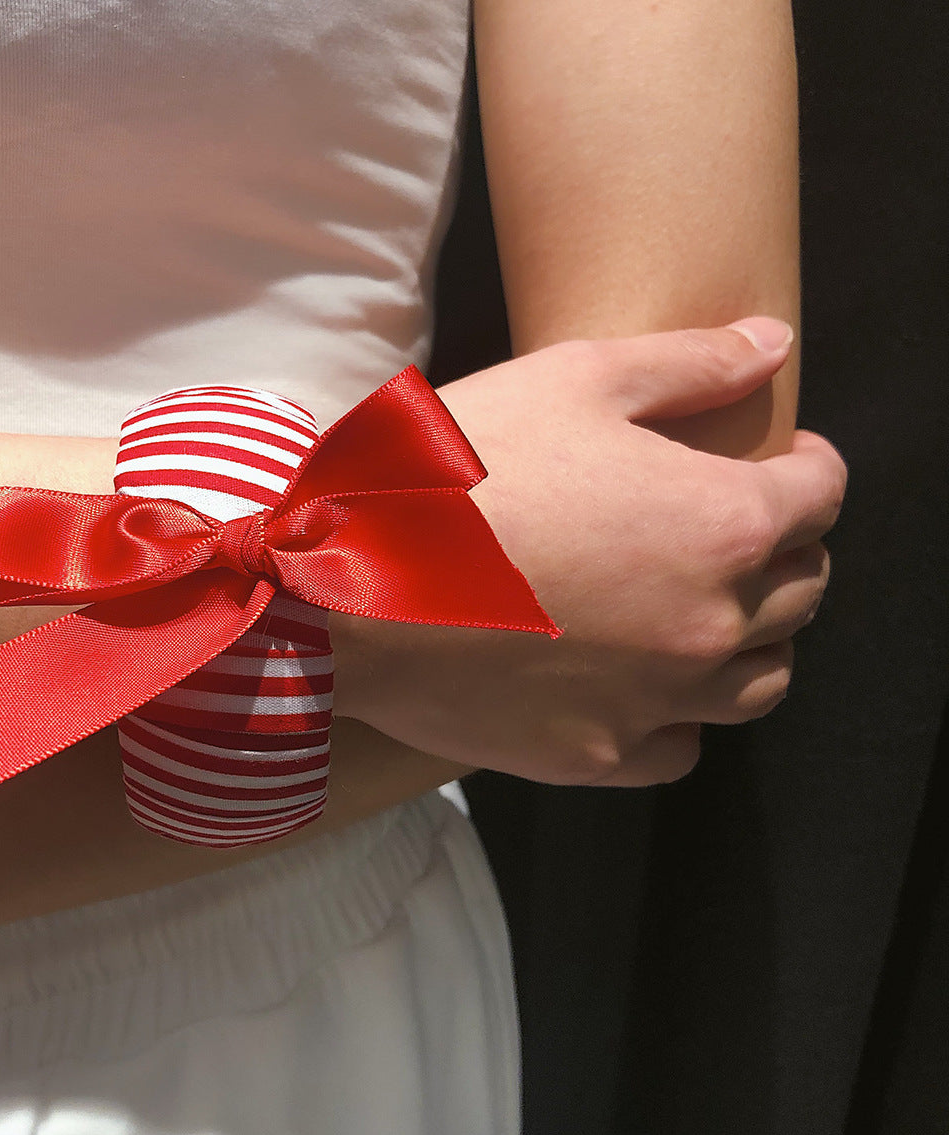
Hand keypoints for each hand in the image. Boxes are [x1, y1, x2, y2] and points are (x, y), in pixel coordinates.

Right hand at [332, 318, 845, 785]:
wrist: (345, 585)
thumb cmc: (455, 471)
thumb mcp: (571, 379)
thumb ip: (690, 364)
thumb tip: (773, 345)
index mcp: (721, 520)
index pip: (821, 494)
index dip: (808, 465)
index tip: (780, 458)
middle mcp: (710, 621)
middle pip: (803, 588)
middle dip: (785, 547)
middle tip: (734, 525)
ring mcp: (655, 700)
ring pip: (761, 681)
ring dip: (752, 638)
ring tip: (704, 608)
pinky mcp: (597, 755)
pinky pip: (680, 746)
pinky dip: (678, 715)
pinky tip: (641, 682)